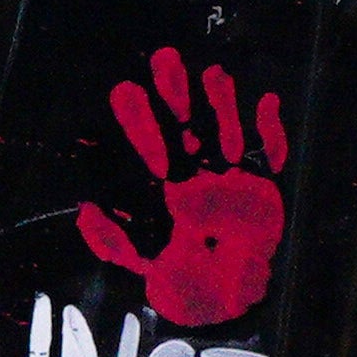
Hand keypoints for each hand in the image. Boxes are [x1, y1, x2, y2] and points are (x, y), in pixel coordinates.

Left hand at [70, 45, 288, 326]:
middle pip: (185, 128)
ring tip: (213, 74)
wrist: (223, 295)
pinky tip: (269, 103)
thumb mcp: (140, 260)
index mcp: (164, 187)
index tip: (124, 91)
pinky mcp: (264, 185)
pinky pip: (271, 153)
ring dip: (221, 104)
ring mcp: (231, 175)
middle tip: (164, 60)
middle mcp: (196, 173)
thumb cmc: (179, 274)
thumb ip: (112, 239)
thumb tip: (84, 211)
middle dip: (175, 97)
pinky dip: (272, 131)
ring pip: (225, 131)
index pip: (148, 148)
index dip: (138, 121)